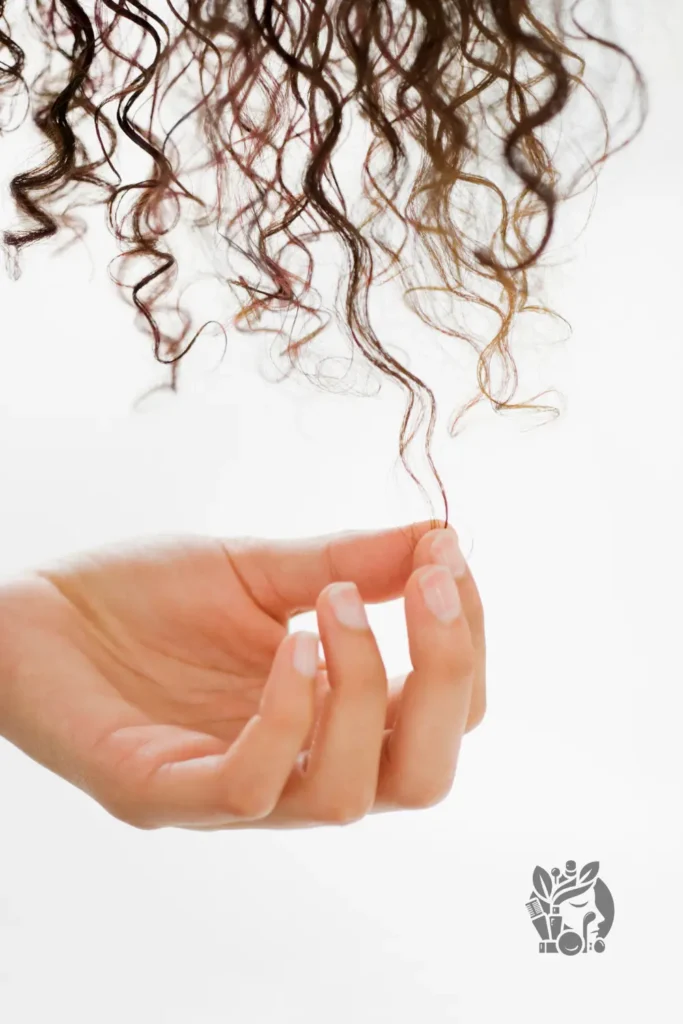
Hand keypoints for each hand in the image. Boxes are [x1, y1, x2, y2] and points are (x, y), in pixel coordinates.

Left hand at [0, 521, 484, 829]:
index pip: (442, 716)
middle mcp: (293, 770)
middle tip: (432, 588)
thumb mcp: (260, 569)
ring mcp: (227, 791)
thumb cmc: (144, 596)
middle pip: (422, 778)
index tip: (448, 556)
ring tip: (338, 604)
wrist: (32, 610)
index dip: (465, 643)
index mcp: (328, 721)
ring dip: (363, 689)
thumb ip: (348, 562)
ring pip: (345, 796)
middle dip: (446, 678)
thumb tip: (442, 535)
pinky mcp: (157, 792)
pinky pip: (247, 787)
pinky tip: (291, 640)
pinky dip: (287, 714)